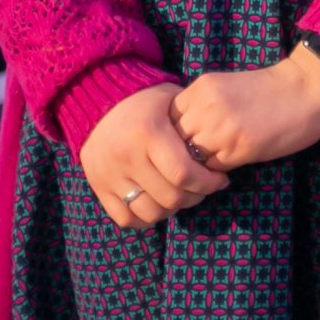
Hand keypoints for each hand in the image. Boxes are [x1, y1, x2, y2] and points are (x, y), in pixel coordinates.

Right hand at [78, 82, 228, 228]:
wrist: (99, 104)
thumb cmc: (146, 102)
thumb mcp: (172, 100)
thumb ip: (193, 123)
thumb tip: (219, 149)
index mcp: (148, 132)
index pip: (183, 173)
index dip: (208, 183)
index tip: (221, 179)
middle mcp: (126, 156)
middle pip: (170, 197)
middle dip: (195, 197)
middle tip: (204, 188)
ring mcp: (109, 176)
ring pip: (150, 212)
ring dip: (173, 210)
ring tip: (182, 195)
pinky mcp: (98, 188)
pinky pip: (125, 218)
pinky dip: (146, 218)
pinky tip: (159, 204)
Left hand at [173, 47, 319, 170]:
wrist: (309, 87)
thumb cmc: (271, 89)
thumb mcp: (227, 90)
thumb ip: (202, 109)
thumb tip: (183, 140)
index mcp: (202, 88)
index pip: (165, 122)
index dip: (172, 138)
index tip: (184, 146)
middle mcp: (205, 106)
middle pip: (173, 142)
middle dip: (179, 156)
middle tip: (191, 165)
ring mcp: (221, 127)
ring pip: (189, 159)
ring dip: (195, 170)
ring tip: (208, 171)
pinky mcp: (239, 147)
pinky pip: (212, 169)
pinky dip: (214, 175)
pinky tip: (227, 171)